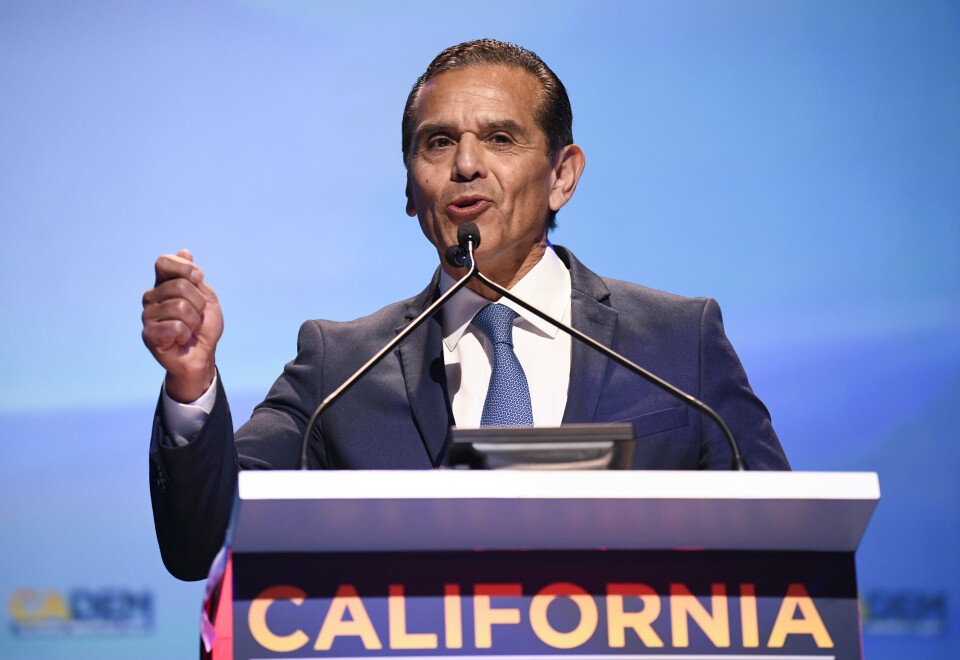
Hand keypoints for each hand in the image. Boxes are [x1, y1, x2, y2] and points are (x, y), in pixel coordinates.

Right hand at [141, 249, 223, 402]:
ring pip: (180, 307)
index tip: (199, 278)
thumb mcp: (207, 297)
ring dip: (194, 321)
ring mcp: (147, 315)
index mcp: (163, 284)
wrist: (203, 354)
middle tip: (197, 316)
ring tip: (189, 329)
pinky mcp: (148, 334)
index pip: (163, 262)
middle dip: (199, 303)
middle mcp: (151, 297)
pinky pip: (175, 327)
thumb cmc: (204, 326)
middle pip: (180, 286)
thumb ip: (194, 277)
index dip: (184, 268)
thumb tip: (184, 251)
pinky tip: (181, 340)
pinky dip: (186, 334)